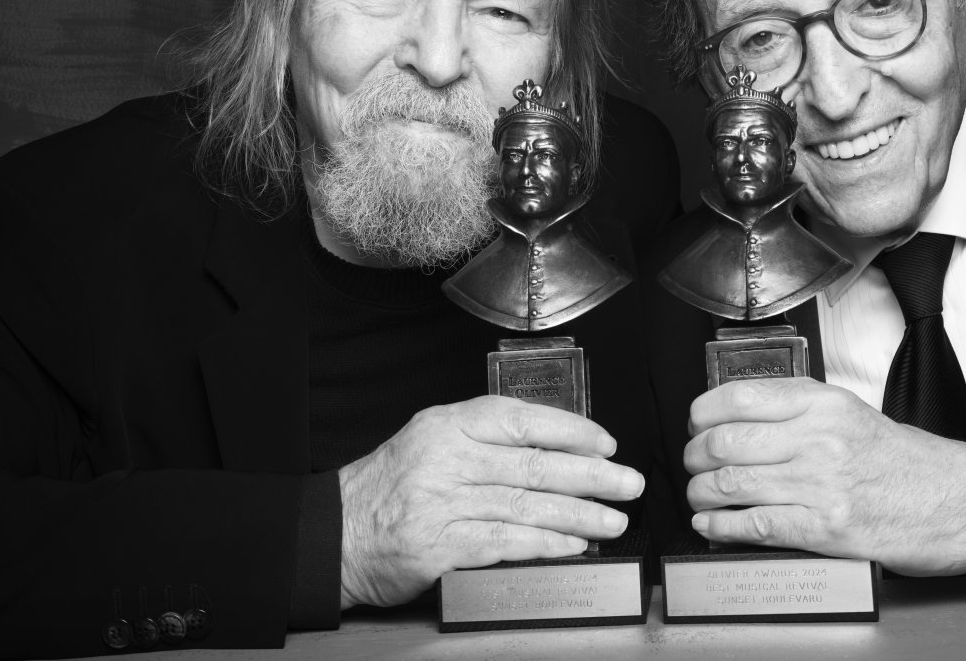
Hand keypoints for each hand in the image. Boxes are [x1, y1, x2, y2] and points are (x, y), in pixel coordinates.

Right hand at [339, 396, 643, 607]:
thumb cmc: (391, 484)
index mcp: (449, 425)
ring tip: (614, 520)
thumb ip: (485, 439)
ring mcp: (442, 504)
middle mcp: (446, 459)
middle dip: (590, 475)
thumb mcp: (431, 439)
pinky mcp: (439, 547)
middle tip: (628, 482)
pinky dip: (545, 544)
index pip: (521, 419)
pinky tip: (574, 545)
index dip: (571, 430)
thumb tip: (555, 446)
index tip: (606, 443)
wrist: (337, 532)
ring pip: (526, 505)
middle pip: (533, 464)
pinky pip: (504, 543)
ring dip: (579, 514)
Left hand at [684, 377, 965, 575]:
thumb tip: (737, 412)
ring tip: (699, 495)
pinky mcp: (825, 529)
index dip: (701, 413)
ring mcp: (821, 485)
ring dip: (702, 493)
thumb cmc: (904, 460)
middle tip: (693, 464)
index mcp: (822, 403)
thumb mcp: (850, 411)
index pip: (738, 397)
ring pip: (732, 484)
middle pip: (725, 442)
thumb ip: (797, 407)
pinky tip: (711, 524)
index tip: (694, 424)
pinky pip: (755, 525)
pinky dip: (721, 527)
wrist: (957, 500)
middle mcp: (819, 438)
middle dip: (695, 457)